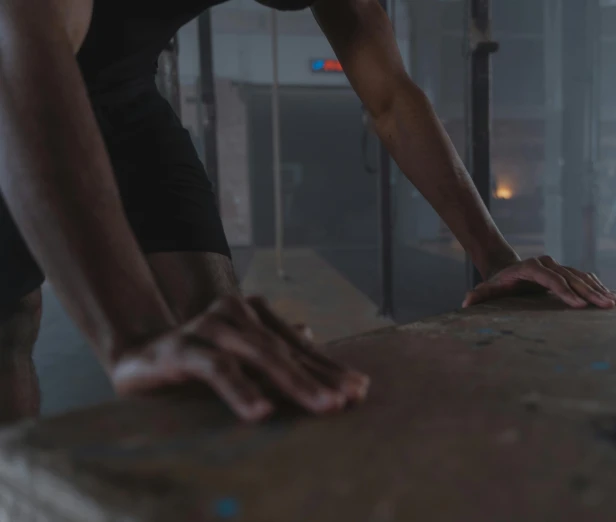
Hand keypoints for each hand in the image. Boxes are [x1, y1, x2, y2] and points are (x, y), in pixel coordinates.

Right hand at [108, 295, 369, 421]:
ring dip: (294, 383)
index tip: (360, 389)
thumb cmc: (197, 358)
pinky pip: (217, 369)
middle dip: (321, 377)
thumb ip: (273, 352)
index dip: (329, 367)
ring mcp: (209, 326)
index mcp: (254, 314)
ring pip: (259, 355)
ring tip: (323, 407)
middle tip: (349, 399)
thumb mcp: (241, 359)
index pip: (299, 345)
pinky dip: (241, 390)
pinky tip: (262, 412)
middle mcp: (236, 313)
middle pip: (286, 350)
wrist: (136, 355)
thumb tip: (311, 336)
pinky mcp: (182, 348)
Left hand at [463, 255, 615, 308]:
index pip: (550, 279)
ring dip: (597, 290)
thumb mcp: (488, 289)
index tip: (578, 306)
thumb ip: (479, 295)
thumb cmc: (498, 283)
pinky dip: (597, 287)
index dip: (564, 291)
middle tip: (604, 306)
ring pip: (581, 276)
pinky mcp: (566, 271)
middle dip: (588, 292)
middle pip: (570, 277)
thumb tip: (466, 302)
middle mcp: (547, 263)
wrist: (506, 268)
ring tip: (612, 304)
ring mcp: (559, 265)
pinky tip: (610, 298)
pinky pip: (585, 278)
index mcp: (530, 267)